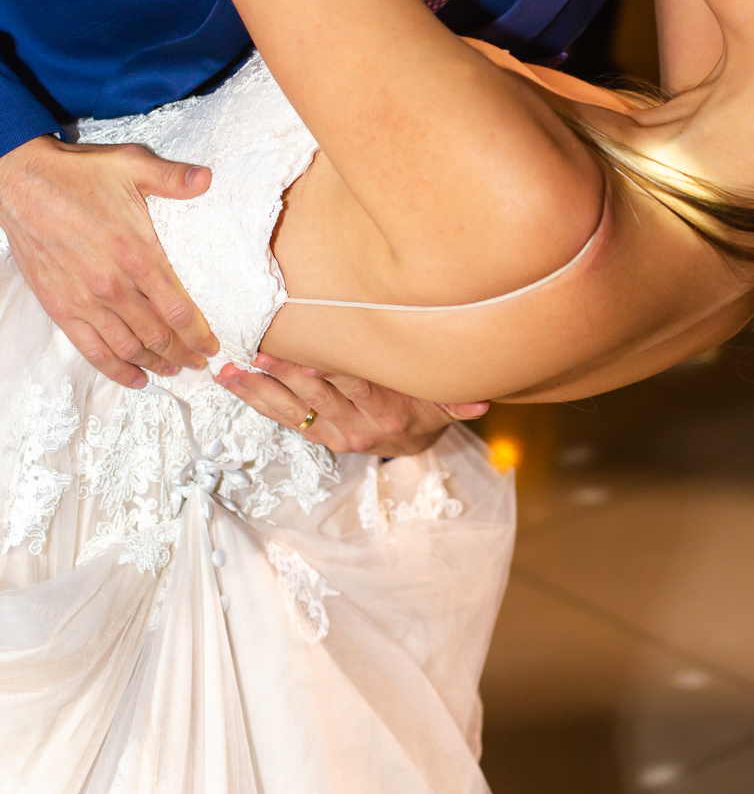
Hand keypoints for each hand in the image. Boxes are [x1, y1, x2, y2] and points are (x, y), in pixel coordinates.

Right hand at [0, 136, 218, 387]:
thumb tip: (207, 179)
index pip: (179, 310)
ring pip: (128, 347)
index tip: (214, 345)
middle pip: (158, 335)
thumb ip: (172, 177)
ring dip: (155, 364)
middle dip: (184, 354)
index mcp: (137, 254)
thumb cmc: (78, 175)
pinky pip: (92, 350)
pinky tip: (135, 377)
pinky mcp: (60, 308)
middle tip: (200, 363)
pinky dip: (116, 369)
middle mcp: (112, 285)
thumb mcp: (131, 166)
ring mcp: (84, 300)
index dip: (200, 334)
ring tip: (173, 369)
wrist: (21, 183)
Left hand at [216, 350, 488, 455]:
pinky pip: (279, 418)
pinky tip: (233, 381)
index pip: (356, 387)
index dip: (333, 372)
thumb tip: (482, 403)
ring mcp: (330, 432)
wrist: (414, 444)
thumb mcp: (442, 402)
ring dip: (259, 388)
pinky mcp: (313, 435)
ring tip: (232, 369)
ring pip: (289, 409)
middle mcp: (354, 426)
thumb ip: (458, 401)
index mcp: (384, 412)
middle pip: (315, 395)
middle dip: (284, 372)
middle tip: (258, 350)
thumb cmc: (424, 408)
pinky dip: (254, 399)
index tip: (312, 354)